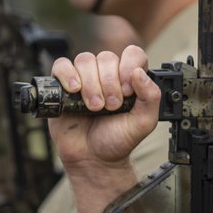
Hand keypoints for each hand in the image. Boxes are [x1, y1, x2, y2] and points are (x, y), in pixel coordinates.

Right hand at [46, 46, 159, 179]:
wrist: (94, 159)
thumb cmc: (118, 140)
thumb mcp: (144, 122)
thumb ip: (150, 97)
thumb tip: (139, 72)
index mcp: (129, 79)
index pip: (133, 54)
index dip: (129, 66)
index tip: (128, 90)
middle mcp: (107, 75)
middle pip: (106, 58)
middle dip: (109, 83)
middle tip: (111, 106)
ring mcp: (85, 79)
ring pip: (85, 60)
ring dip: (91, 84)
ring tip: (94, 107)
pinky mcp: (63, 86)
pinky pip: (61, 65)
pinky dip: (67, 74)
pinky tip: (74, 90)